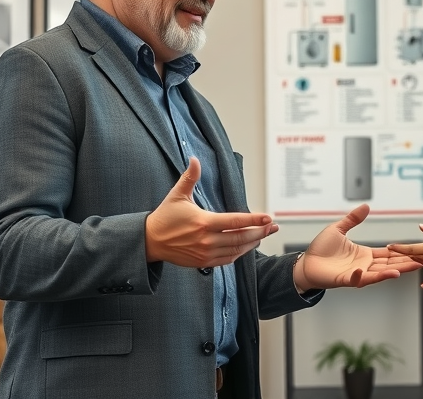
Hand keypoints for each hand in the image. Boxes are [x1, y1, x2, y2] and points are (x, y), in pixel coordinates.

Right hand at [145, 157, 277, 266]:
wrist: (150, 241)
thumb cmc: (165, 217)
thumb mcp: (177, 195)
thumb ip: (190, 177)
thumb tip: (195, 159)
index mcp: (203, 222)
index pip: (236, 221)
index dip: (254, 219)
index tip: (268, 217)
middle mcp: (207, 240)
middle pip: (241, 237)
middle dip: (260, 232)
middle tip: (272, 227)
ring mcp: (205, 253)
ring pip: (236, 250)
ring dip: (252, 243)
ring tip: (263, 235)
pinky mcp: (203, 263)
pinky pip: (227, 259)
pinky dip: (239, 253)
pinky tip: (246, 247)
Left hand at [293, 204, 420, 289]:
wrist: (306, 263)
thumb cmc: (321, 249)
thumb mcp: (338, 229)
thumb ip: (352, 219)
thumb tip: (366, 206)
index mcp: (364, 254)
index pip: (387, 254)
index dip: (401, 252)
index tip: (415, 251)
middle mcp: (364, 265)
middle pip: (388, 265)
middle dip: (403, 264)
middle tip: (420, 262)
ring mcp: (356, 274)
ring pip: (376, 274)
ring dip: (388, 273)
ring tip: (400, 272)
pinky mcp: (344, 279)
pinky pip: (355, 280)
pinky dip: (360, 277)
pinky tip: (365, 272)